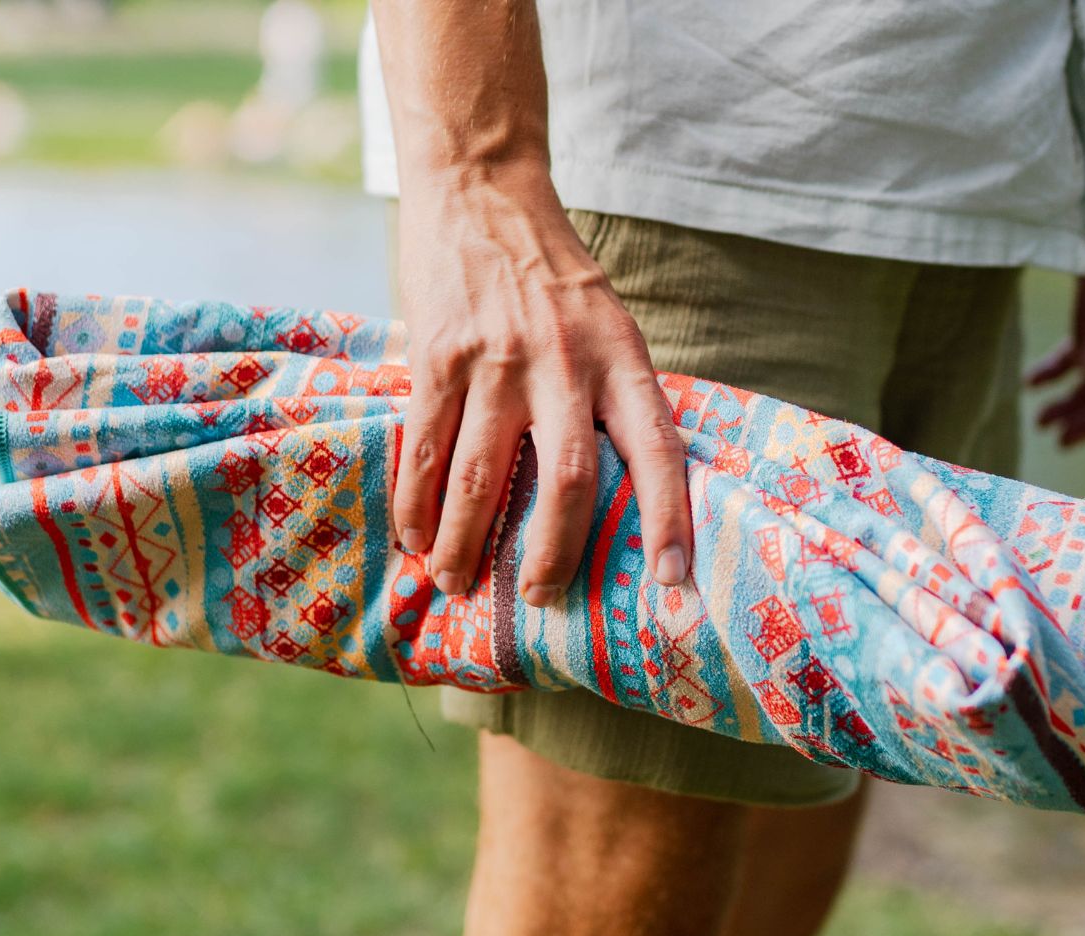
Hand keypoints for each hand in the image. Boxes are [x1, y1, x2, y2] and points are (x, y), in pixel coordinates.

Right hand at [392, 160, 692, 606]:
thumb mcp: (609, 323)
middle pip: (566, 483)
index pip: (658, 450)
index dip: (669, 521)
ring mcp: (497, 361)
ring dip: (463, 544)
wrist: (482, 189)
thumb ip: (614, 394)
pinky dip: (415, 505)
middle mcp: (565, 363)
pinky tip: (412, 537)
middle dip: (551, 556)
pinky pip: (424, 449)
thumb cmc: (552, 272)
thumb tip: (620, 489)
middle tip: (538, 597)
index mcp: (621, 358)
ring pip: (481, 480)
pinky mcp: (438, 356)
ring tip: (455, 581)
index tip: (672, 581)